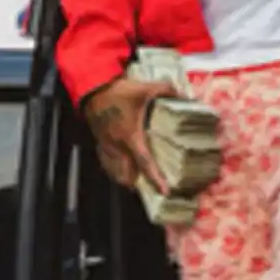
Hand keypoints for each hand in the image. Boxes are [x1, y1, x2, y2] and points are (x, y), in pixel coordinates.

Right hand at [83, 76, 178, 192]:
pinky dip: (115, 168)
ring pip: (115, 172)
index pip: (144, 162)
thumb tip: (186, 97)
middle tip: (152, 184)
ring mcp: (107, 146)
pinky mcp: (100, 143)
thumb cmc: (120, 92)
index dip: (155, 178)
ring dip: (126, 177)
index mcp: (131, 136)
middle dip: (138, 183)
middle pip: (126, 175)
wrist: (94, 89)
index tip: (164, 191)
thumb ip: (167, 91)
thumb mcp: (146, 88)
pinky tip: (124, 165)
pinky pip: (107, 163)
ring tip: (139, 177)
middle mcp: (118, 146)